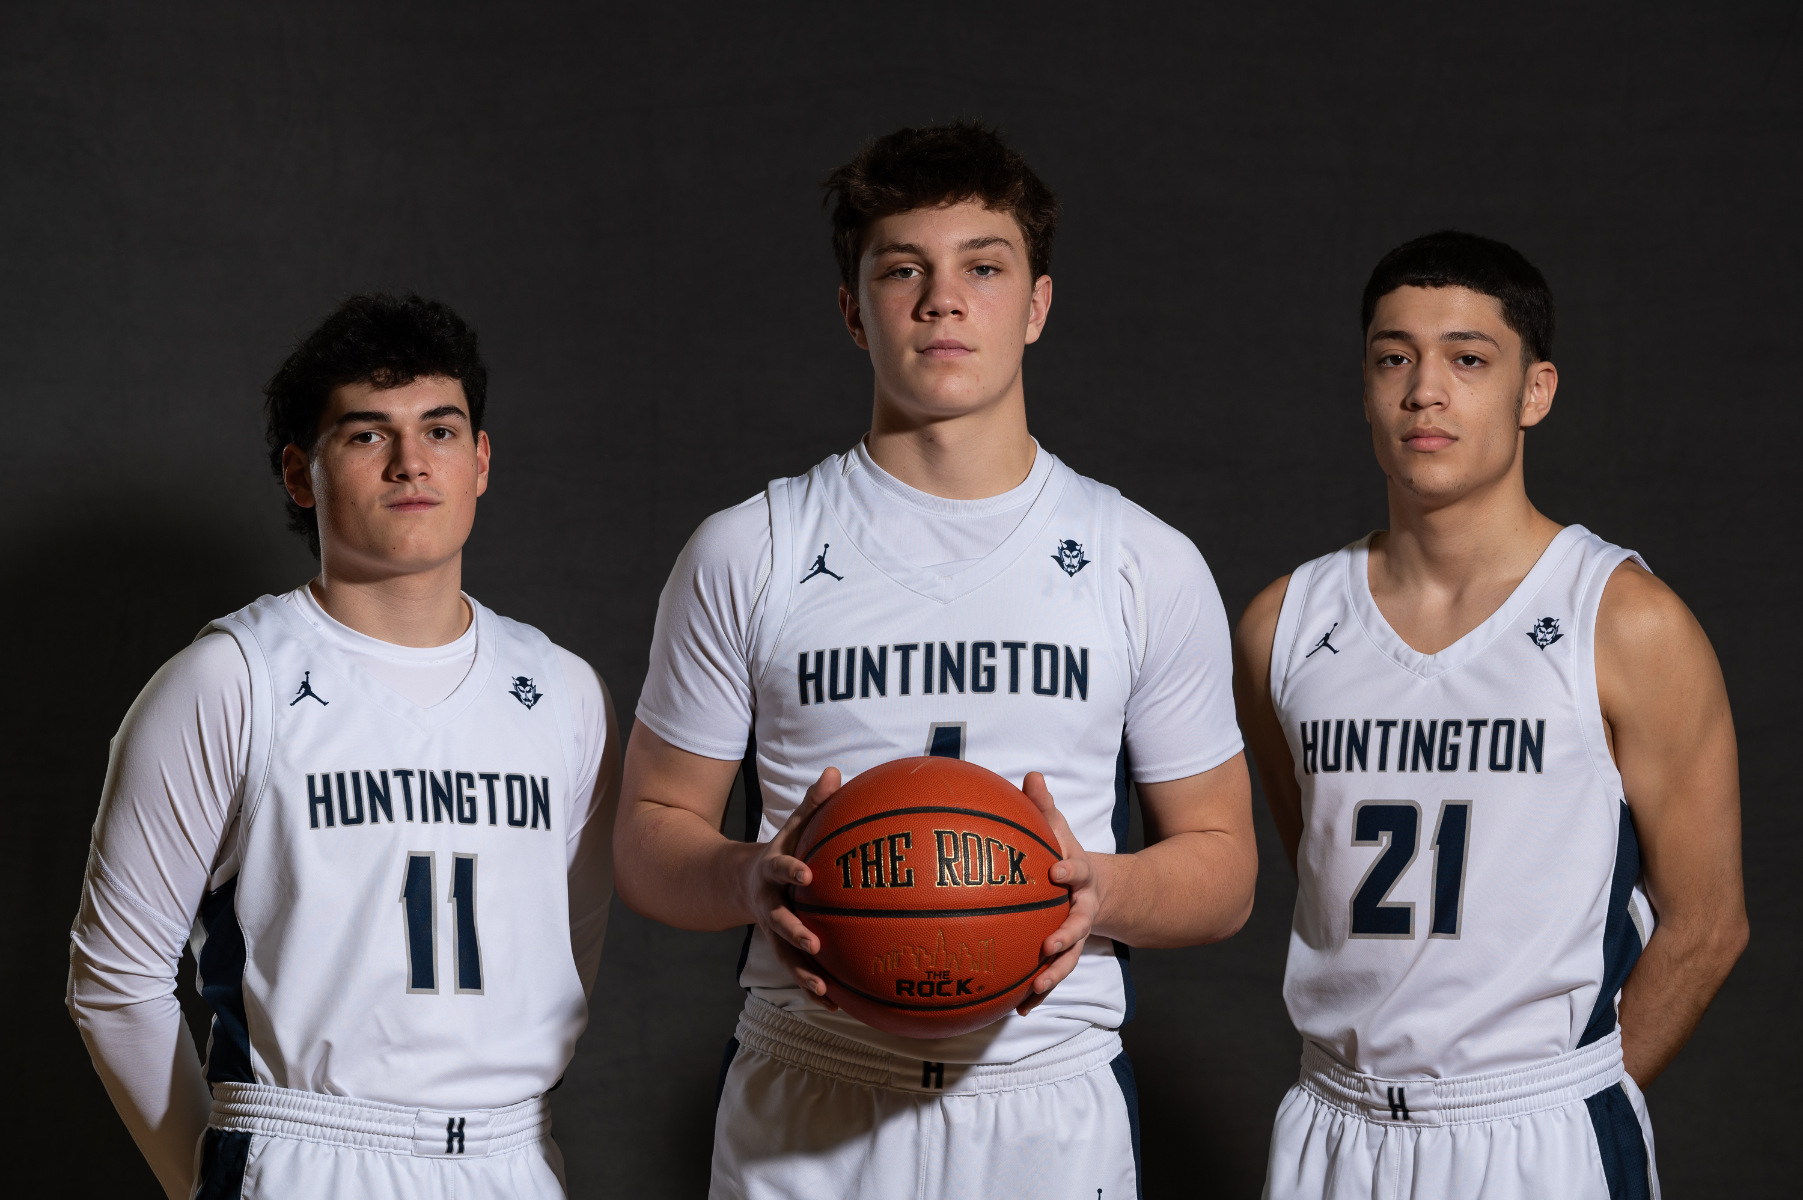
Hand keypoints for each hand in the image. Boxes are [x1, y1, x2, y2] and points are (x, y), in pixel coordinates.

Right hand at [740, 767, 841, 1009]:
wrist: (738, 883)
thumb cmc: (780, 851)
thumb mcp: (791, 826)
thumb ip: (813, 803)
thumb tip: (834, 771)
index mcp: (771, 871)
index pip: (781, 868)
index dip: (792, 870)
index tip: (808, 874)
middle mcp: (768, 904)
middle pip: (778, 921)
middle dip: (795, 933)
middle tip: (815, 944)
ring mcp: (771, 930)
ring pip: (784, 955)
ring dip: (802, 973)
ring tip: (823, 990)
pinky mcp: (780, 948)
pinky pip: (797, 970)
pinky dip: (812, 986)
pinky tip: (836, 1004)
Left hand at [1018, 771, 1103, 1014]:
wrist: (1105, 893)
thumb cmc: (1067, 857)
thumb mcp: (1060, 831)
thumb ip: (1044, 808)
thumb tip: (1030, 775)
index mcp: (1080, 878)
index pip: (1076, 872)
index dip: (1069, 871)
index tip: (1055, 871)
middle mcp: (1081, 909)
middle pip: (1077, 925)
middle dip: (1065, 936)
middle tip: (1048, 945)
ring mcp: (1076, 935)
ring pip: (1068, 958)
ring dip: (1053, 974)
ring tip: (1035, 988)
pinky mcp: (1065, 954)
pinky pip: (1052, 975)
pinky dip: (1037, 994)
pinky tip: (1017, 1009)